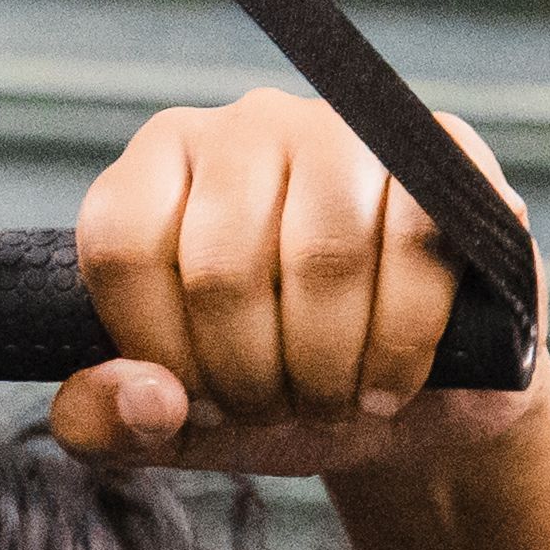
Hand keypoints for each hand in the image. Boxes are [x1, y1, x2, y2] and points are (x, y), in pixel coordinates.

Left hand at [50, 92, 542, 483]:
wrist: (412, 391)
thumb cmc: (284, 384)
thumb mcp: (183, 421)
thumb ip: (108, 422)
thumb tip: (149, 399)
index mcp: (161, 164)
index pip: (122, 245)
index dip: (160, 350)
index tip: (203, 402)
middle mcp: (246, 127)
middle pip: (222, 265)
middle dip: (253, 376)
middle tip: (281, 412)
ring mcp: (346, 132)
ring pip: (324, 256)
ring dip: (329, 368)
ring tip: (335, 404)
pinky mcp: (441, 158)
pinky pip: (415, 243)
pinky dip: (402, 340)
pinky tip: (390, 384)